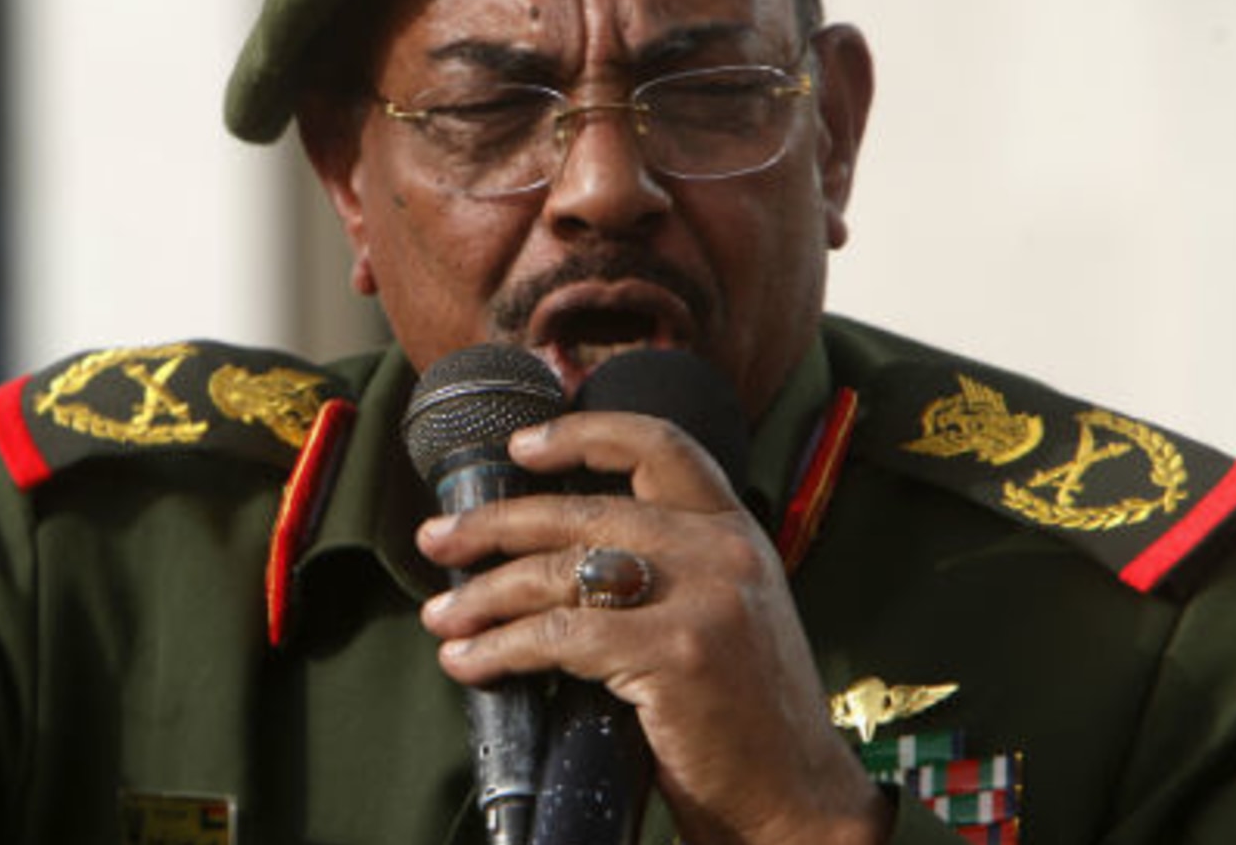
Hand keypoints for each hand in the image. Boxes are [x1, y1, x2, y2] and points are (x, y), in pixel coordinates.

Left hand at [417, 409, 888, 844]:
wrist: (798, 800)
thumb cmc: (744, 717)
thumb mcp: (724, 613)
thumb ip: (664, 570)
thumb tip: (547, 556)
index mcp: (734, 531)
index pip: (660, 446)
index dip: (583, 435)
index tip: (520, 445)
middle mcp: (723, 551)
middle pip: (582, 511)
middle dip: (495, 524)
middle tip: (437, 539)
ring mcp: (705, 597)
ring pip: (561, 573)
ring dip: (485, 595)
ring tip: (440, 615)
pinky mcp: (679, 651)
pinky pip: (561, 637)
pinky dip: (502, 647)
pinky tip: (469, 660)